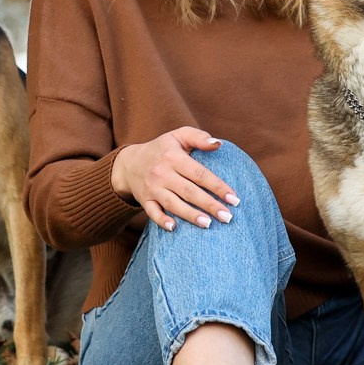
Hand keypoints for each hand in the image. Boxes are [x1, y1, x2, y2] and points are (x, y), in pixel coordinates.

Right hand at [109, 126, 240, 231]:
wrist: (129, 163)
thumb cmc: (162, 149)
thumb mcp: (178, 136)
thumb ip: (199, 137)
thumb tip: (218, 144)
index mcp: (174, 157)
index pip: (200, 173)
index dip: (218, 186)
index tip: (234, 198)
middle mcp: (162, 173)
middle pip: (189, 191)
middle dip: (209, 205)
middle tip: (227, 217)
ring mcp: (153, 188)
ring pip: (173, 204)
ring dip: (190, 215)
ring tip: (208, 224)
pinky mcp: (145, 200)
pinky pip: (152, 212)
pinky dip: (161, 220)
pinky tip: (174, 228)